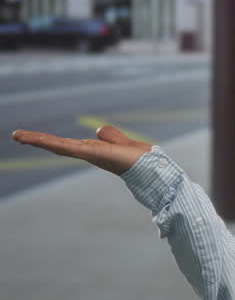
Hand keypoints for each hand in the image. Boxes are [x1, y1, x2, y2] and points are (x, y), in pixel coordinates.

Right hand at [11, 126, 152, 175]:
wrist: (153, 169)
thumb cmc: (140, 159)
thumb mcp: (121, 142)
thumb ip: (110, 136)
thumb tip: (98, 130)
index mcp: (93, 150)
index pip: (67, 144)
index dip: (49, 140)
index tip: (30, 137)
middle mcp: (89, 153)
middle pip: (59, 145)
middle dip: (38, 140)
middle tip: (16, 135)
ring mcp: (91, 154)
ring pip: (61, 145)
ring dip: (40, 140)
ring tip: (19, 135)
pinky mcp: (95, 154)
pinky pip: (72, 147)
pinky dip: (56, 143)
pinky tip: (42, 140)